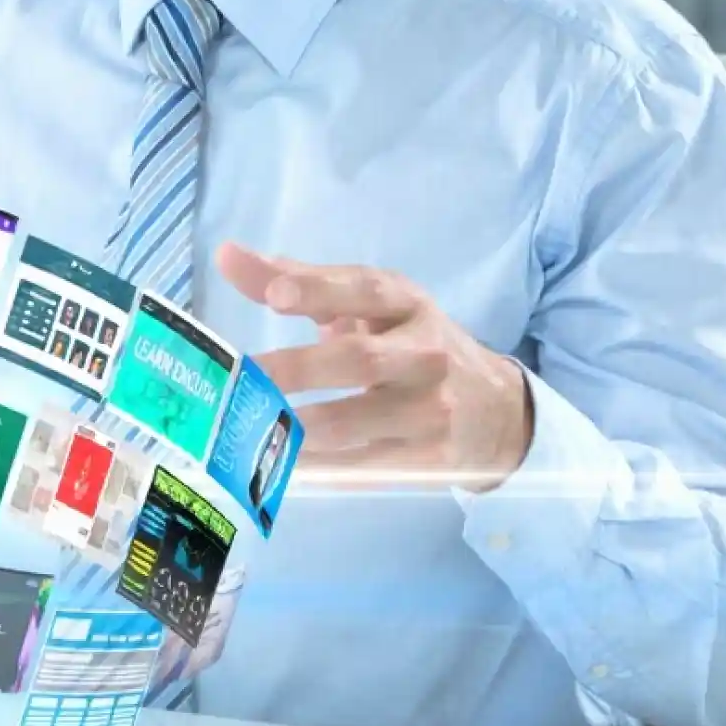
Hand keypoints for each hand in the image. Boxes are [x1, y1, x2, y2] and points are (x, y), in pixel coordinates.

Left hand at [217, 242, 533, 491]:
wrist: (497, 411)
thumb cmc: (412, 346)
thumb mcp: (372, 305)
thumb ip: (301, 282)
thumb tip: (228, 256)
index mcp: (408, 304)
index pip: (365, 290)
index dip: (319, 290)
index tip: (275, 294)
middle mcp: (424, 353)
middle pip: (358, 359)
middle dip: (297, 369)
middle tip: (244, 376)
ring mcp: (430, 411)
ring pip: (353, 422)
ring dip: (296, 428)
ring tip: (245, 427)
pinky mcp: (429, 460)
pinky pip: (362, 467)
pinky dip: (317, 469)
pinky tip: (278, 466)